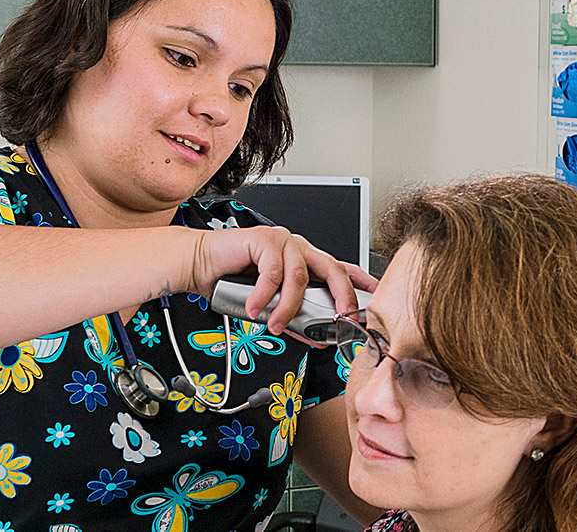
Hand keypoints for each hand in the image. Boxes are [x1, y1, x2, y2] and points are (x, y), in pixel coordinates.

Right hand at [186, 226, 378, 331]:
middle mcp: (299, 248)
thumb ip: (295, 316)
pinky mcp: (263, 239)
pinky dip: (264, 295)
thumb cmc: (232, 281)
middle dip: (342, 297)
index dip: (362, 282)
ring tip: (275, 324)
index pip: (342, 269)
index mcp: (306, 259)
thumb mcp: (271, 304)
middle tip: (341, 320)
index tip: (378, 297)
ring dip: (288, 307)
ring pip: (300, 277)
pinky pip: (273, 272)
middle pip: (333, 269)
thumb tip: (317, 337)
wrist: (199, 264)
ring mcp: (283, 241)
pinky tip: (254, 309)